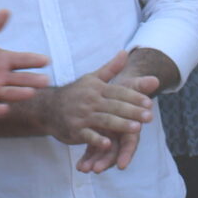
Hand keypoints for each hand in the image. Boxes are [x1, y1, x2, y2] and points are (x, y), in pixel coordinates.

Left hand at [0, 10, 50, 122]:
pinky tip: (4, 109)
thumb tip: (6, 10)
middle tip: (45, 80)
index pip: (23, 60)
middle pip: (22, 79)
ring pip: (11, 93)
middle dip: (33, 80)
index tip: (46, 60)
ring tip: (30, 92)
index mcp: (4, 61)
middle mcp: (3, 77)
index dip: (34, 60)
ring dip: (20, 93)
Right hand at [42, 51, 158, 163]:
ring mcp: (82, 116)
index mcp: (97, 88)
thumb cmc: (75, 93)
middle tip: (149, 117)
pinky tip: (108, 144)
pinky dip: (97, 140)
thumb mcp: (92, 78)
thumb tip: (126, 52)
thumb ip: (111, 68)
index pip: (119, 91)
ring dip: (120, 124)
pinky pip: (87, 135)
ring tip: (137, 129)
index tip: (149, 102)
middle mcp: (90, 101)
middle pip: (115, 106)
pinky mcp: (75, 129)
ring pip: (104, 120)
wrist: (47, 107)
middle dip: (133, 111)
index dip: (134, 97)